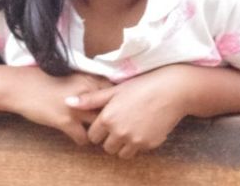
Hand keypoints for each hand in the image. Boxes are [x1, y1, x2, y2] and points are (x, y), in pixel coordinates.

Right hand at [7, 67, 113, 145]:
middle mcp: (86, 93)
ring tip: (96, 134)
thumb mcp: (70, 76)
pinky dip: (83, 140)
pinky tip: (79, 137)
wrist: (21, 86)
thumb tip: (101, 93)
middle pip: (110, 111)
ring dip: (99, 133)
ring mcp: (77, 108)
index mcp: (88, 78)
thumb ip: (87, 84)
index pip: (114, 94)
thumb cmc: (44, 79)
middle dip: (111, 120)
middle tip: (107, 126)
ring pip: (100, 126)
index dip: (115, 104)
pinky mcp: (66, 122)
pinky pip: (84, 138)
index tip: (113, 110)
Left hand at [65, 64, 193, 158]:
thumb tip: (67, 102)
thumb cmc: (141, 86)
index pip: (93, 136)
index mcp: (108, 118)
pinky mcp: (149, 145)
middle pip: (106, 147)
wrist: (171, 91)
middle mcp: (119, 132)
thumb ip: (90, 99)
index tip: (106, 121)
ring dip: (123, 144)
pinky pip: (137, 150)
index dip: (99, 129)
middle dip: (110, 138)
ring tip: (131, 127)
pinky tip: (143, 127)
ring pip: (121, 153)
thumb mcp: (114, 90)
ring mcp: (134, 140)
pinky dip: (137, 143)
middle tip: (120, 124)